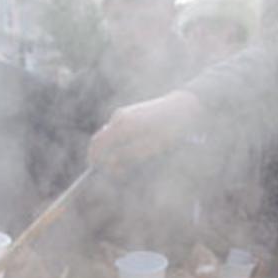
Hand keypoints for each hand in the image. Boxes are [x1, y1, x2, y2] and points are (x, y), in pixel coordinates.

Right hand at [88, 90, 205, 174]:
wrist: (183, 106)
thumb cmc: (169, 128)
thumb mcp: (151, 146)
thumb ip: (128, 155)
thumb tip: (109, 164)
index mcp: (121, 125)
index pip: (97, 144)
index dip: (94, 159)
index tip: (98, 171)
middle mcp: (118, 117)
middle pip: (102, 140)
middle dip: (104, 157)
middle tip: (117, 172)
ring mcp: (124, 113)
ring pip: (111, 136)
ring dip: (114, 151)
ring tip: (129, 163)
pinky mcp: (130, 113)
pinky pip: (118, 131)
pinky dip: (120, 143)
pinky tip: (133, 150)